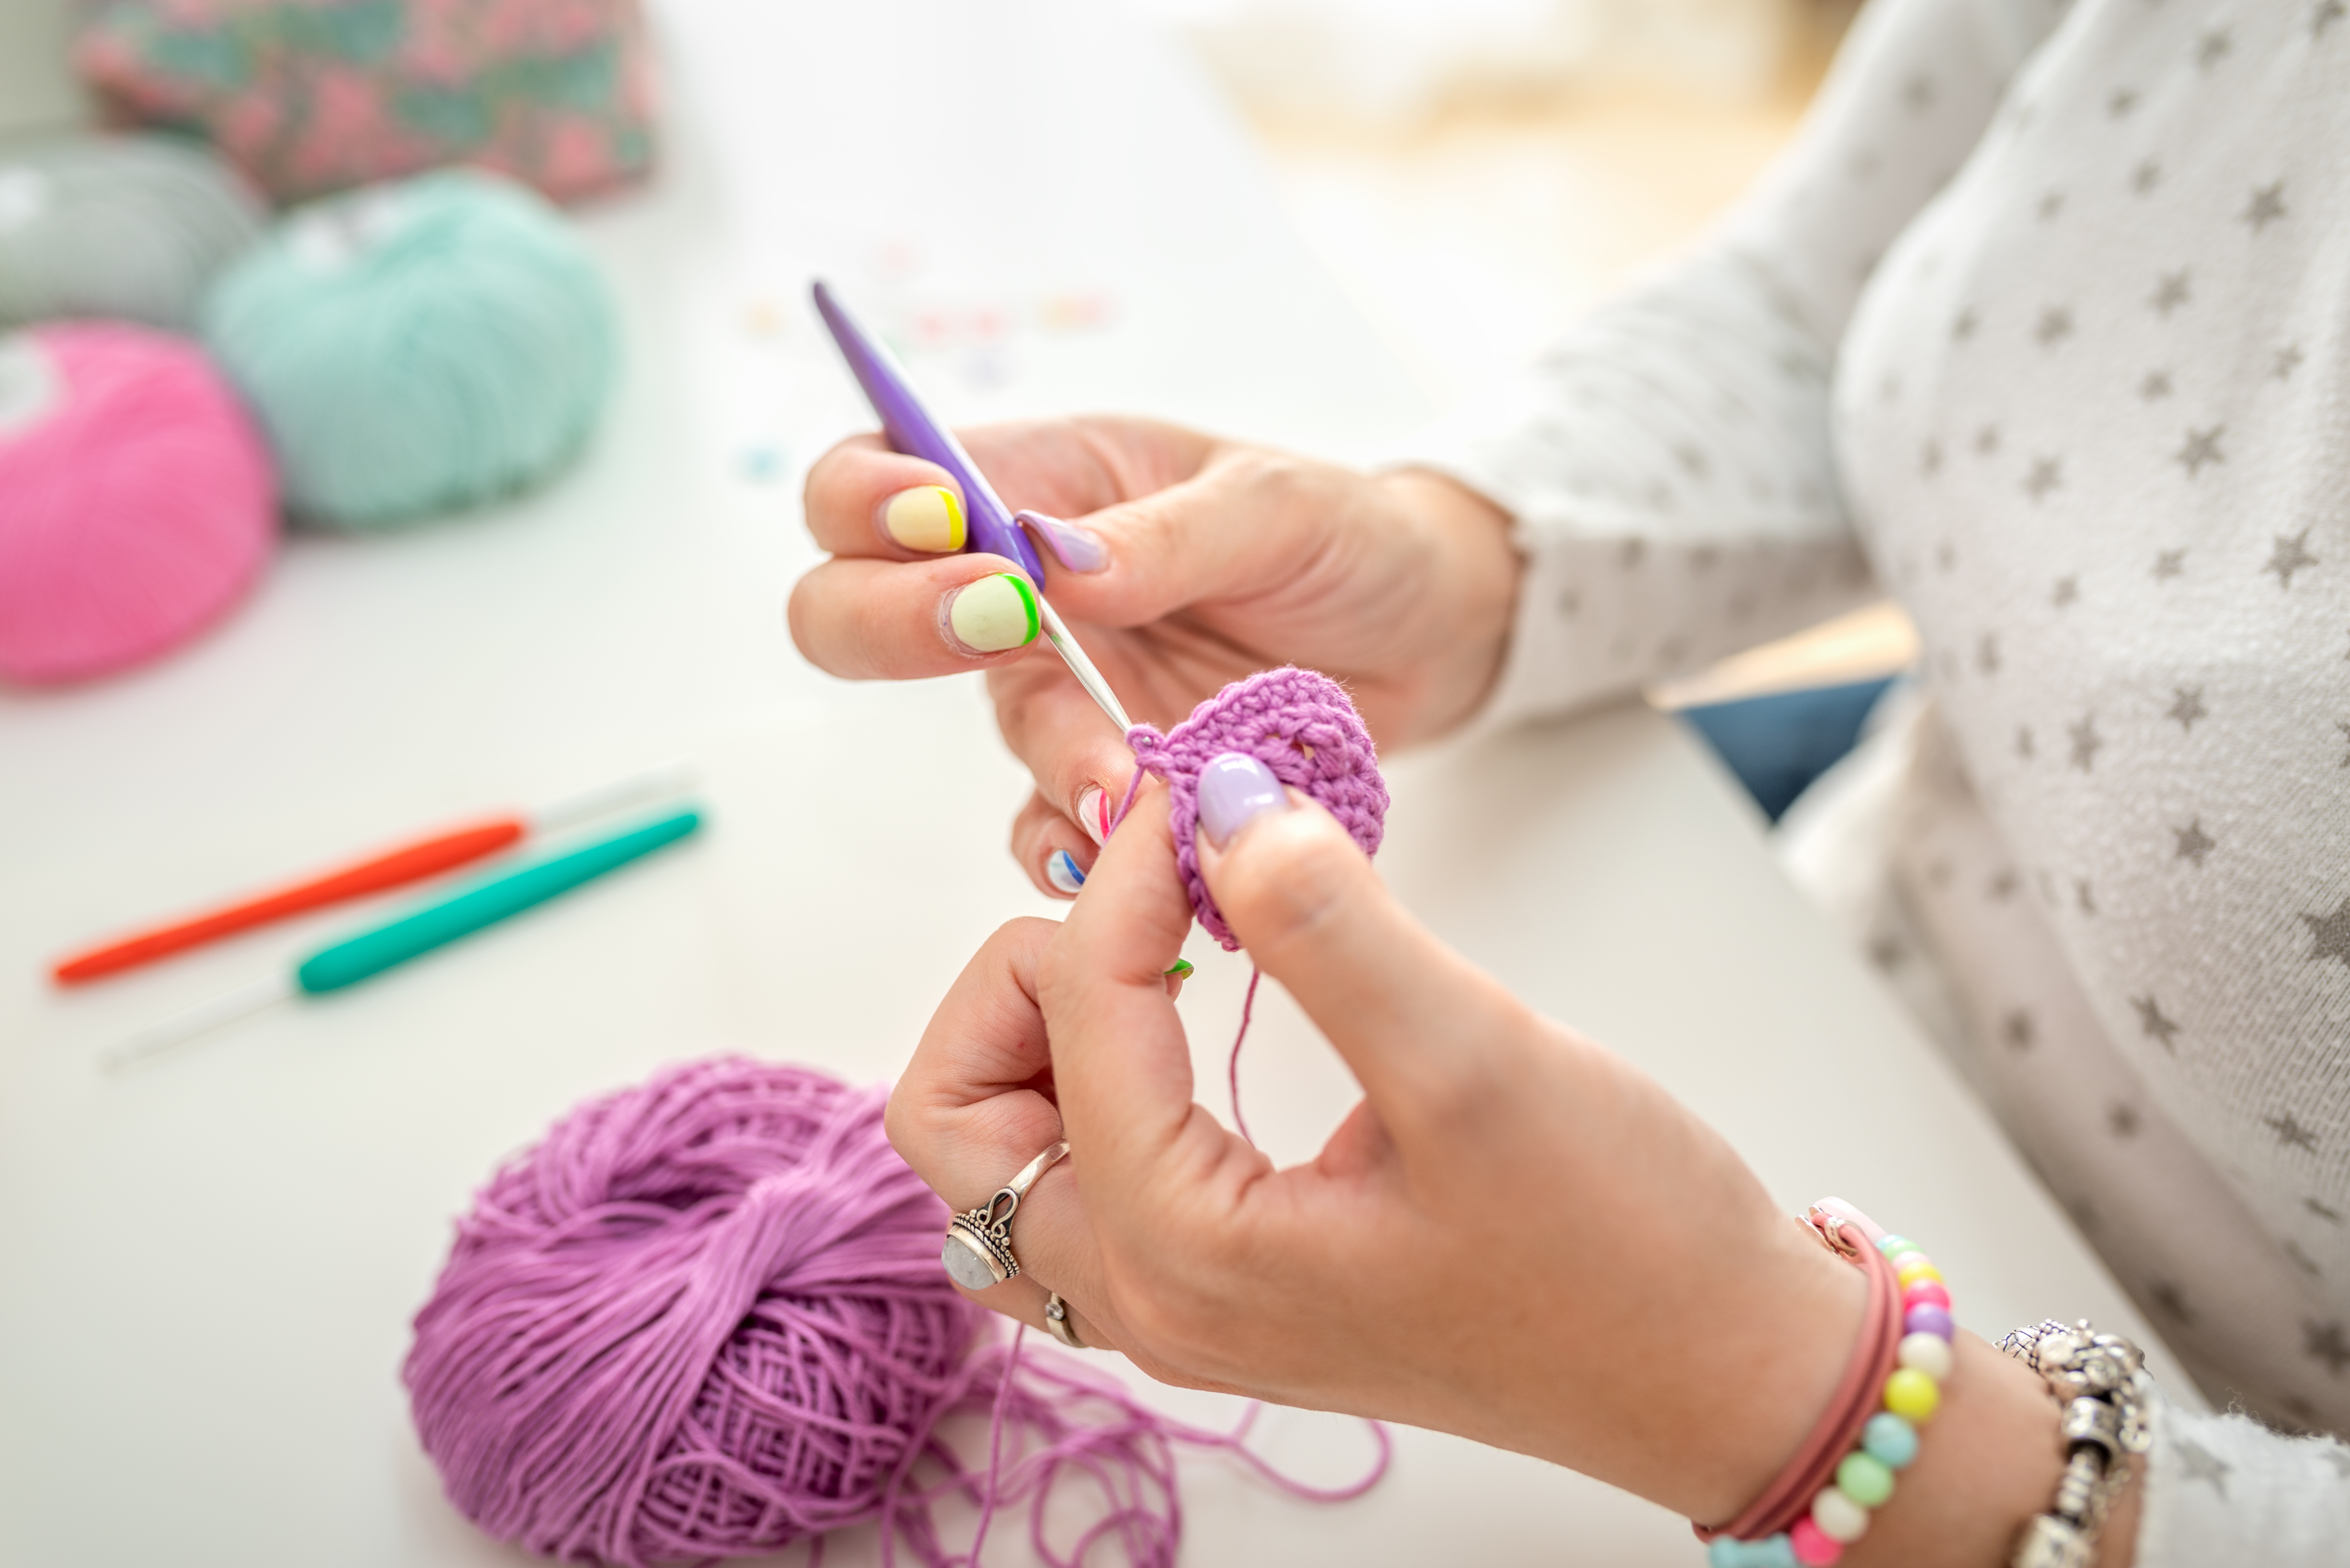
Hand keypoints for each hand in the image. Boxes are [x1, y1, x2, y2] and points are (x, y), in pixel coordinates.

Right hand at [789, 417, 1516, 898]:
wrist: (1434, 630)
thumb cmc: (1351, 535)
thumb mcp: (1277, 504)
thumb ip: (1166, 533)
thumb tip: (1054, 564)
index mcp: (1046, 481)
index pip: (881, 475)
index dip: (868, 498)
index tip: (938, 525)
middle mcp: (1028, 585)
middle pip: (859, 607)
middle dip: (892, 623)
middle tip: (999, 629)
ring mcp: (1068, 684)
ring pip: (993, 724)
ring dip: (1051, 751)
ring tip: (1129, 779)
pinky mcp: (1115, 769)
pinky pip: (1054, 821)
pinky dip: (1078, 842)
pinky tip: (1123, 850)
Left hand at [886, 767, 2130, 1563]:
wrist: (1713, 1365)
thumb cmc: (1621, 1242)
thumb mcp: (1478, 1062)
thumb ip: (1331, 927)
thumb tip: (1227, 804)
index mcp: (1188, 1256)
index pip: (1077, 1019)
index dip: (1128, 878)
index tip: (1206, 792)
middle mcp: (1153, 1300)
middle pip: (960, 1116)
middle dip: (1026, 979)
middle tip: (1149, 903)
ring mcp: (1182, 1303)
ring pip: (1003, 1153)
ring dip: (1046, 1032)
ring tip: (1163, 953)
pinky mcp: (1228, 1283)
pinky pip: (1081, 1176)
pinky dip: (1100, 1080)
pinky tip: (1198, 1017)